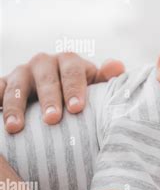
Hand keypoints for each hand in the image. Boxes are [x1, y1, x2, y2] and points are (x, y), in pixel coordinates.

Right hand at [0, 52, 124, 133]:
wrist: (58, 92)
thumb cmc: (82, 92)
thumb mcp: (95, 85)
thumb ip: (106, 78)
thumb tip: (118, 66)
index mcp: (69, 61)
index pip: (73, 72)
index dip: (75, 89)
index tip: (77, 109)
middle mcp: (44, 63)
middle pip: (45, 79)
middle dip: (49, 99)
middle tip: (53, 119)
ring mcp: (21, 73)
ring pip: (16, 85)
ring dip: (14, 106)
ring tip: (15, 128)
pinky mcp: (3, 84)